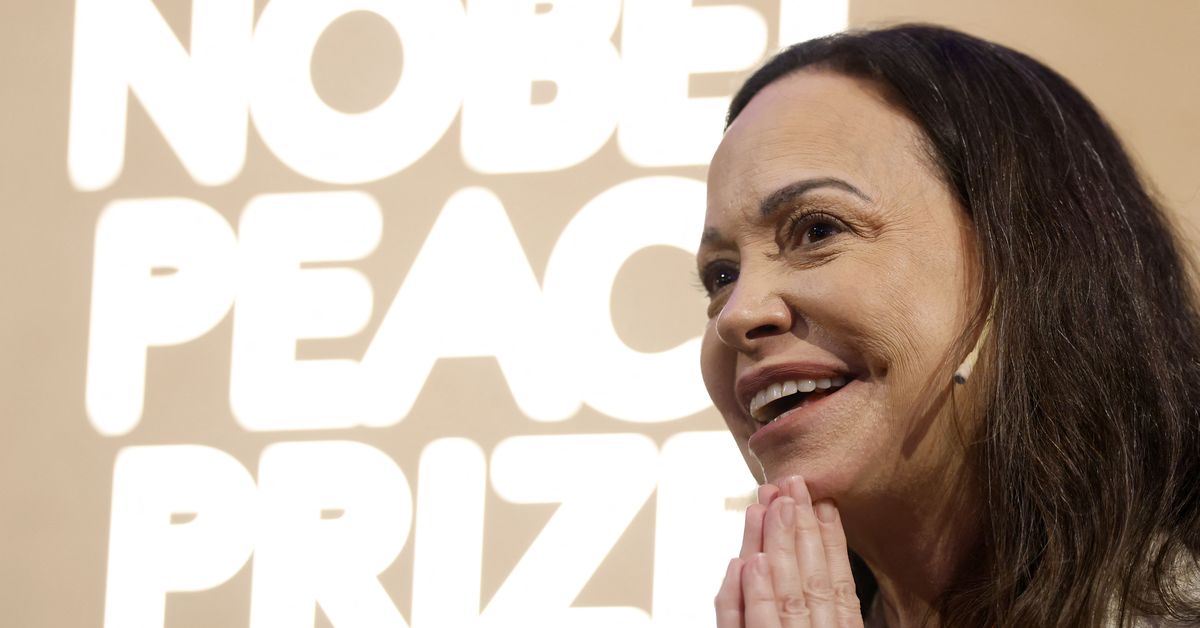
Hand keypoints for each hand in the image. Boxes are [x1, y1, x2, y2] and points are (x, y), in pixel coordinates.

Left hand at [715, 476, 862, 627]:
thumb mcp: (813, 623)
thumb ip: (810, 605)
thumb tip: (794, 553)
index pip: (838, 586)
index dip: (832, 542)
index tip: (826, 502)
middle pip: (812, 581)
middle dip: (803, 528)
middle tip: (793, 483)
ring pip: (786, 597)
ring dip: (778, 547)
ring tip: (772, 504)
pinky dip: (755, 596)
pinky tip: (751, 561)